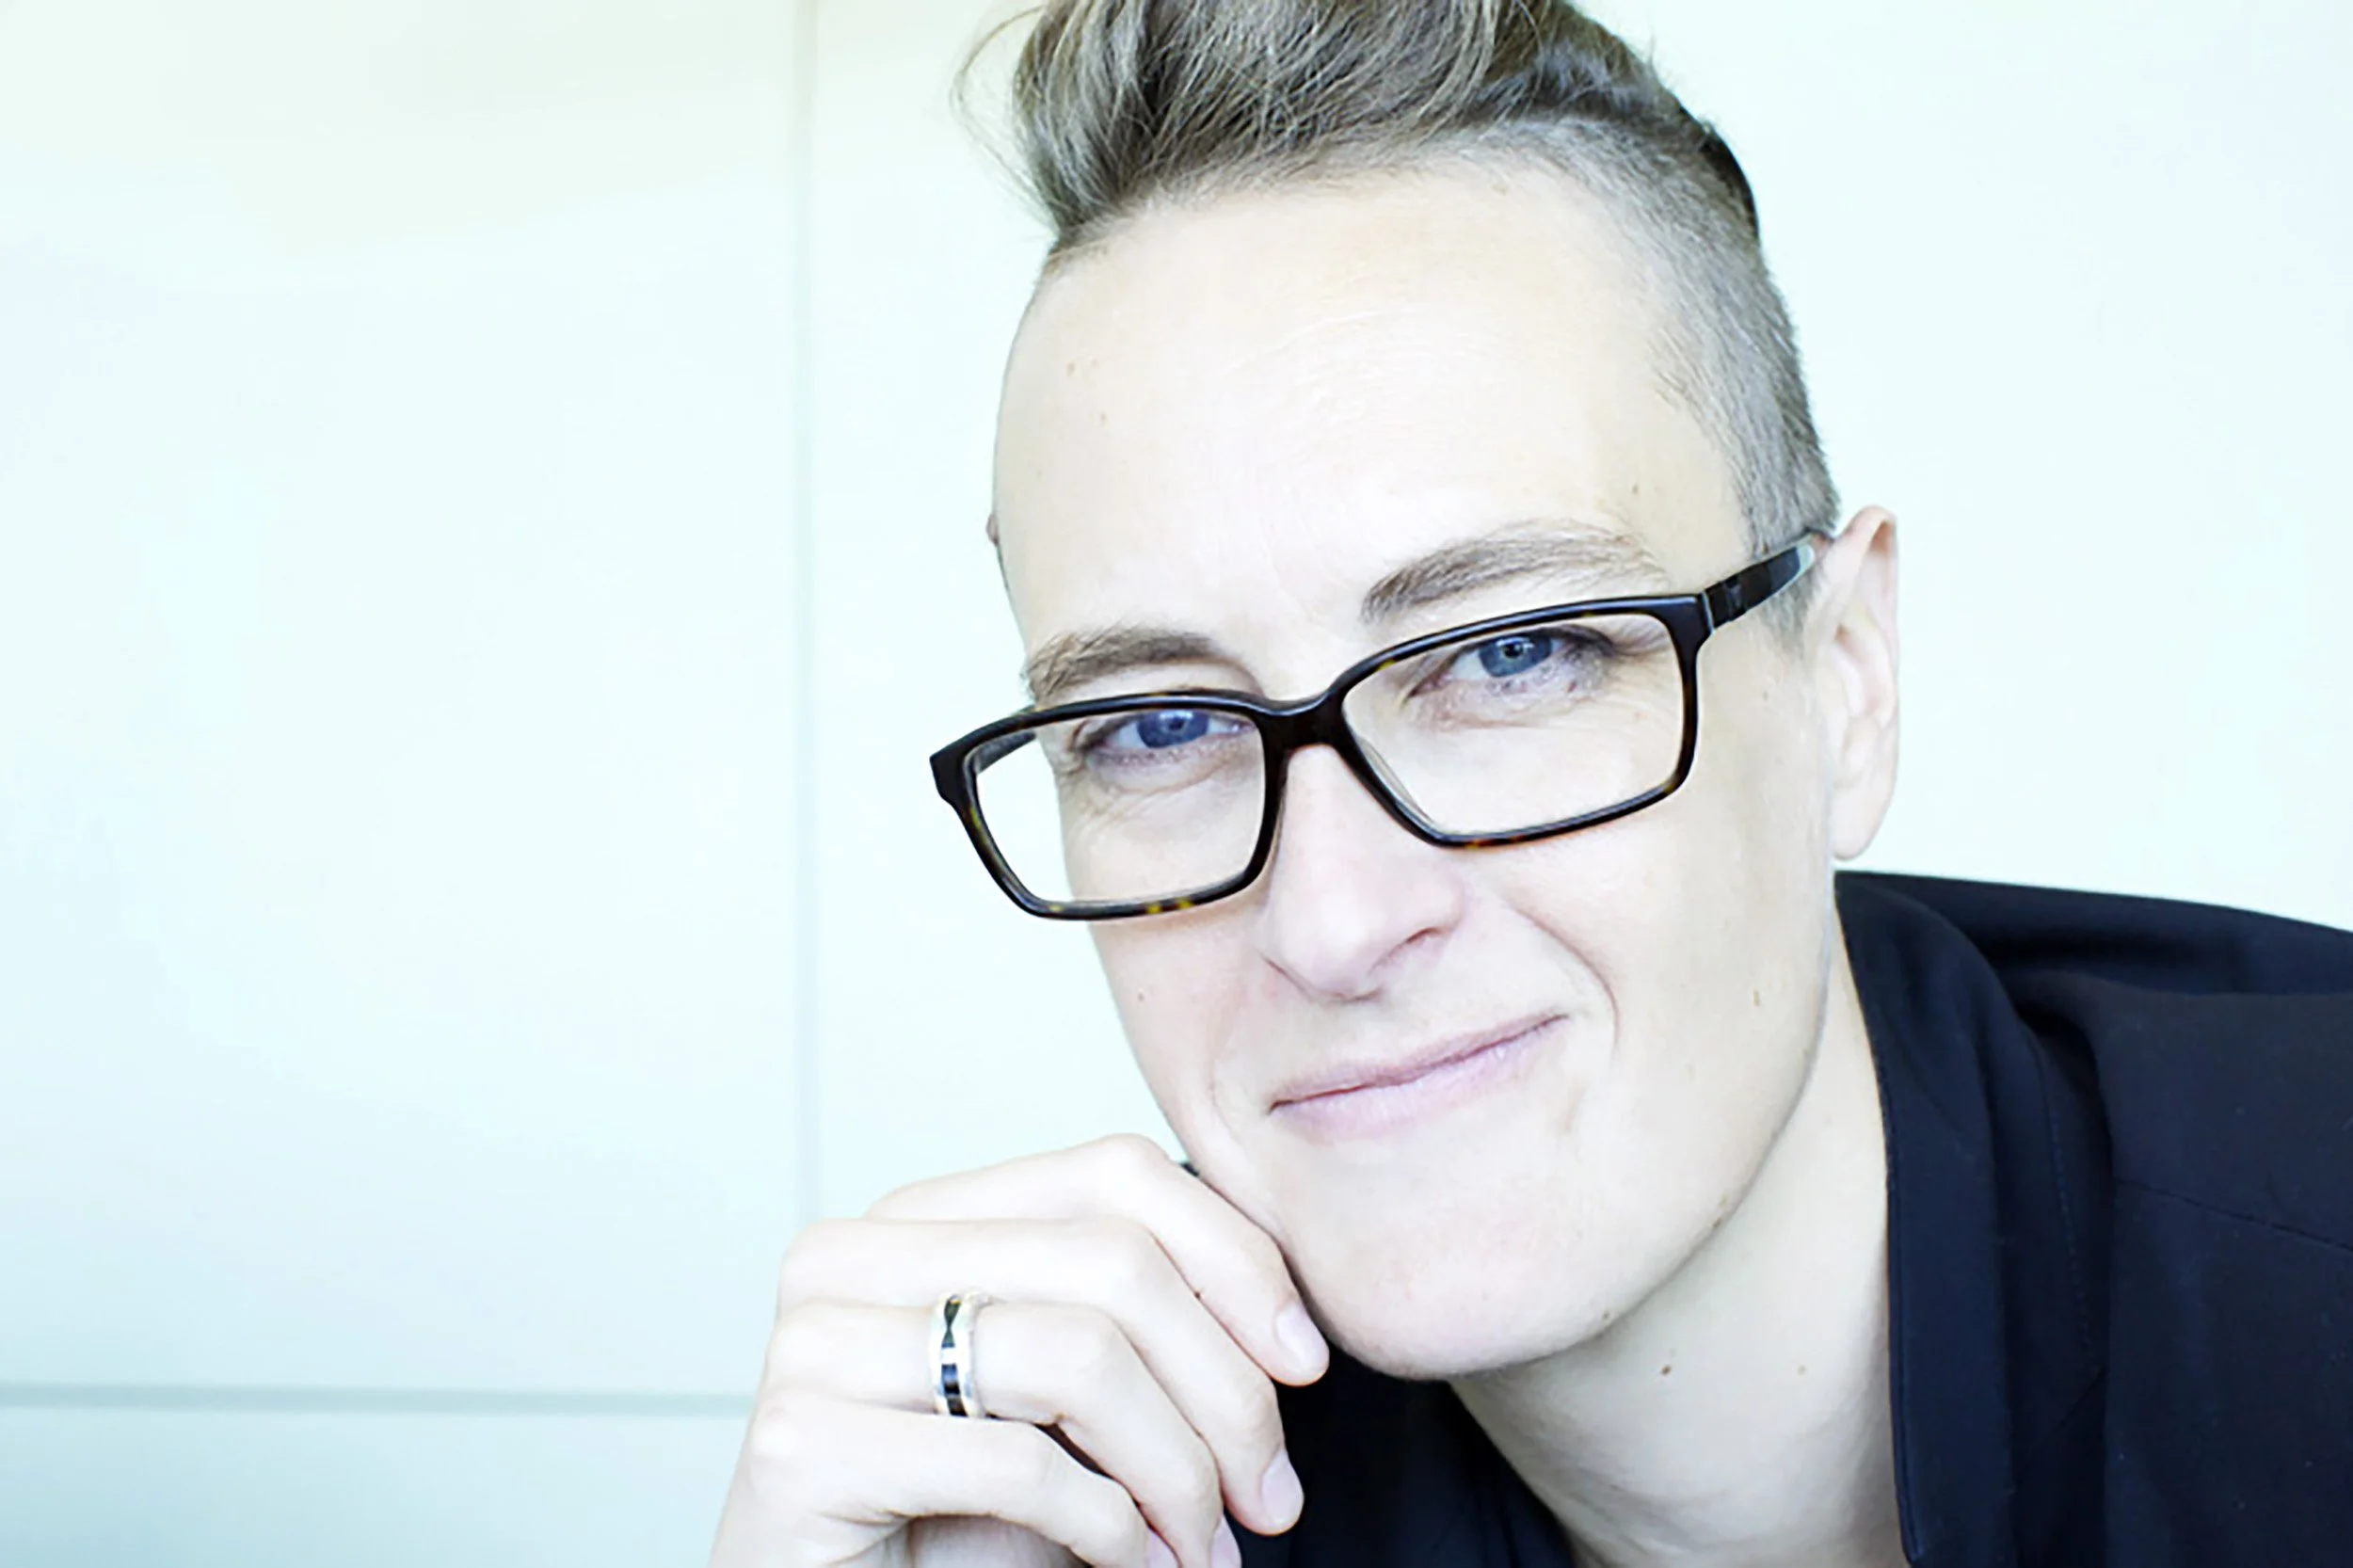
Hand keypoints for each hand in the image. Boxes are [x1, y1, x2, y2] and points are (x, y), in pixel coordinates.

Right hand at [711, 1134, 1328, 1567]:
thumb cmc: (953, 1525)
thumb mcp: (1064, 1407)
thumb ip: (1134, 1327)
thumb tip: (1288, 1329)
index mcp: (919, 1216)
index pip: (1112, 1171)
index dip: (1232, 1257)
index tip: (1302, 1363)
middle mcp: (852, 1254)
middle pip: (1112, 1263)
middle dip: (1226, 1393)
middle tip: (1270, 1500)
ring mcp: (814, 1342)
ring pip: (1078, 1356)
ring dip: (1178, 1473)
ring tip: (1205, 1550)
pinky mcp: (802, 1446)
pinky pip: (1018, 1466)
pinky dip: (1112, 1529)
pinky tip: (1134, 1567)